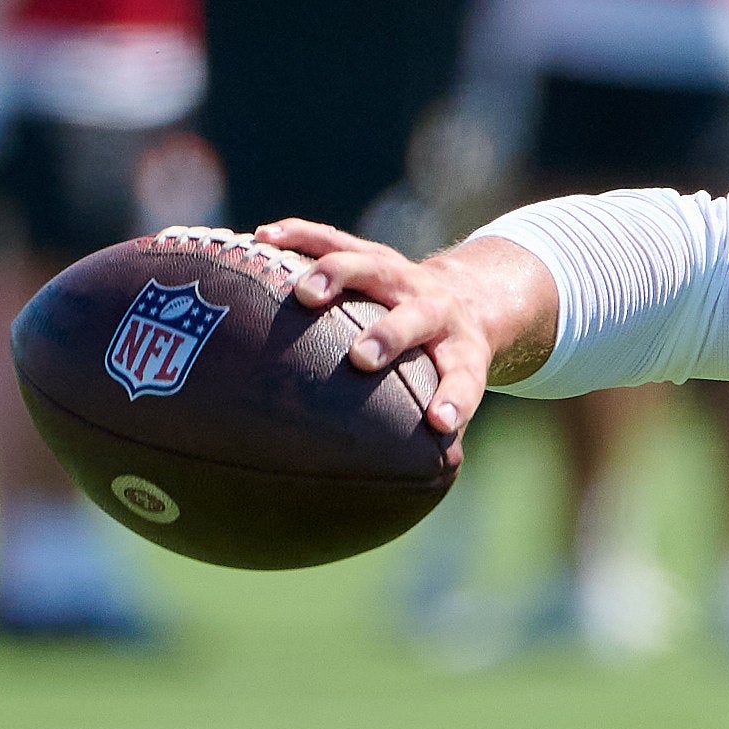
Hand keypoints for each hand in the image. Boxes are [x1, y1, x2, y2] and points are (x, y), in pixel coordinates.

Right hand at [262, 216, 545, 444]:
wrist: (468, 299)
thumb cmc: (444, 367)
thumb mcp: (450, 397)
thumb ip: (429, 436)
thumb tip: (401, 492)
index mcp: (461, 353)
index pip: (464, 379)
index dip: (454, 400)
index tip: (440, 424)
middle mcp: (435, 311)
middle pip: (415, 319)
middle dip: (390, 336)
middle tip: (362, 358)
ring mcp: (402, 276)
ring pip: (372, 267)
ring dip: (339, 276)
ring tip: (303, 293)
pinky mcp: (371, 252)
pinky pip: (331, 238)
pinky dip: (298, 236)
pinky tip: (261, 239)